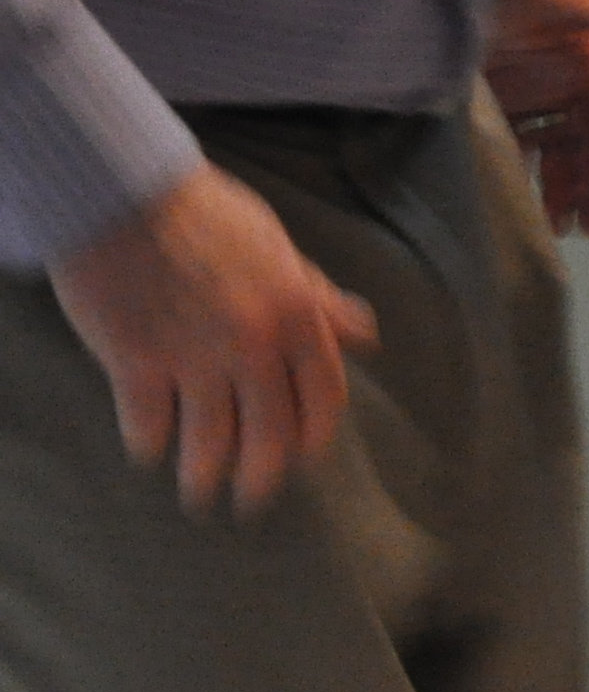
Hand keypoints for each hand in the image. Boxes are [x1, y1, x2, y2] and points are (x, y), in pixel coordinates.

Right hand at [51, 163, 380, 517]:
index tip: (301, 459)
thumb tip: (364, 334)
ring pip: (209, 442)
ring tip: (199, 496)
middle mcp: (253, 345)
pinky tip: (149, 453)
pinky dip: (150, 446)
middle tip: (251, 503)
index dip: (312, 438)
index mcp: (296, 316)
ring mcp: (194, 356)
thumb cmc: (203, 212)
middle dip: (261, 479)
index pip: (322, 399)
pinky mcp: (135, 358)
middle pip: (269, 436)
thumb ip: (318, 298)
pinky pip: (149, 423)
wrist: (122, 188)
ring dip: (204, 477)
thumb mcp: (277, 248)